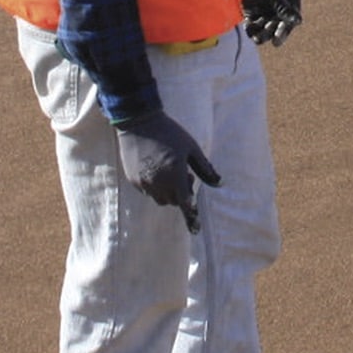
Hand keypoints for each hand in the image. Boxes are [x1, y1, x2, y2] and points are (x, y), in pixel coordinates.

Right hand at [114, 109, 219, 231]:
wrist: (139, 122)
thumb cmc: (170, 133)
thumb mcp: (192, 148)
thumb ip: (205, 168)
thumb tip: (219, 183)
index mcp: (175, 174)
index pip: (185, 203)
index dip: (191, 217)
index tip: (196, 230)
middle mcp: (158, 182)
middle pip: (173, 201)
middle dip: (181, 194)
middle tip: (185, 174)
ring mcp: (144, 182)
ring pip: (160, 199)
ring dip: (168, 192)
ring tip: (170, 171)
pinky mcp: (133, 180)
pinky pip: (148, 191)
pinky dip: (155, 186)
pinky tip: (156, 168)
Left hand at [243, 0, 303, 45]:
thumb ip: (283, 8)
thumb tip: (298, 21)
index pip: (292, 15)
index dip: (286, 27)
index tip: (278, 39)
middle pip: (281, 21)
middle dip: (275, 31)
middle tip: (274, 43)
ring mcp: (268, 4)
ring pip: (268, 24)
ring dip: (264, 32)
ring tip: (257, 38)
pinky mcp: (255, 8)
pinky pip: (257, 22)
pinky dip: (254, 28)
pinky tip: (251, 33)